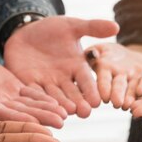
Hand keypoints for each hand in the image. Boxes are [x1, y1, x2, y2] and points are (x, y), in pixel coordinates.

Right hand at [0, 48, 65, 126]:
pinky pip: (30, 98)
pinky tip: (61, 106)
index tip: (32, 123)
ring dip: (45, 113)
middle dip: (37, 121)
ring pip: (27, 109)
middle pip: (16, 116)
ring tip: (64, 116)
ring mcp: (4, 100)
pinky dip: (44, 102)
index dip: (13, 118)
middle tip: (58, 126)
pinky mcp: (12, 91)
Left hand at [4, 16, 118, 117]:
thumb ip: (92, 27)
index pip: (86, 81)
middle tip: (84, 113)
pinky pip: (32, 92)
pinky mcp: (27, 83)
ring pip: (54, 97)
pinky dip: (37, 100)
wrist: (25, 31)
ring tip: (65, 114)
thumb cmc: (52, 29)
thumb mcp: (72, 26)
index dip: (91, 91)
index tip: (98, 101)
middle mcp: (63, 79)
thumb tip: (116, 26)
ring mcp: (45, 83)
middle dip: (78, 103)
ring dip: (59, 106)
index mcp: (76, 66)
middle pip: (72, 94)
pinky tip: (40, 107)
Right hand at [85, 43, 141, 109]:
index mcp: (105, 71)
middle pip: (119, 87)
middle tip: (117, 104)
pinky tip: (141, 90)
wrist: (128, 54)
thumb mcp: (98, 49)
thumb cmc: (108, 53)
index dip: (104, 89)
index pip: (104, 80)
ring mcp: (135, 76)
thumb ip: (92, 52)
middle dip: (118, 95)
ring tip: (128, 104)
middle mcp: (121, 77)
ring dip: (130, 96)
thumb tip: (91, 54)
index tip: (104, 97)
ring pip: (132, 88)